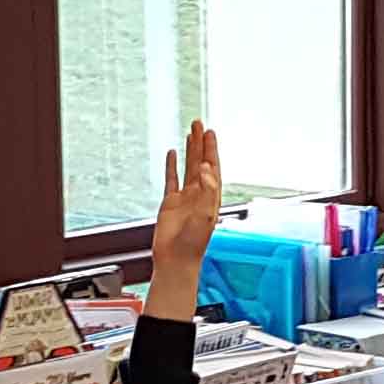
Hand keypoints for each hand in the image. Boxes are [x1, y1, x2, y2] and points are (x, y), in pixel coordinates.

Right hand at [151, 122, 226, 283]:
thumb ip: (207, 190)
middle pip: (201, 162)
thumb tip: (205, 168)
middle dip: (201, 143)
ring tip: (189, 132)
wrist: (176, 260)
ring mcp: (185, 198)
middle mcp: (200, 194)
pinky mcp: (170, 203)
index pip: (213, 167)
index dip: (211, 150)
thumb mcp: (206, 214)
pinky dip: (172, 166)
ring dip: (189, 150)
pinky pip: (172, 179)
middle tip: (199, 124)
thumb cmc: (194, 243)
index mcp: (211, 196)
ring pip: (188, 168)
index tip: (210, 133)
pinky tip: (173, 154)